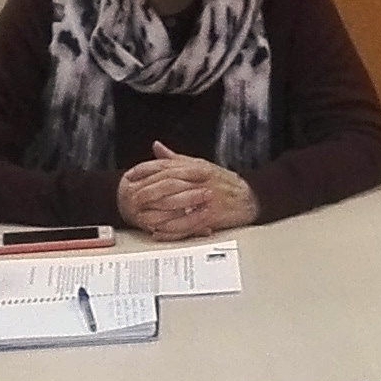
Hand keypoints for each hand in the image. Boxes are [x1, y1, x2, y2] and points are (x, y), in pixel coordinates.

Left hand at [115, 143, 259, 239]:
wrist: (251, 197)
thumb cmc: (224, 182)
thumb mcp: (200, 166)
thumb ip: (176, 159)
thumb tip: (157, 147)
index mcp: (197, 167)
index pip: (167, 166)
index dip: (146, 170)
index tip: (130, 175)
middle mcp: (201, 181)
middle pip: (168, 185)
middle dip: (148, 192)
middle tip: (131, 198)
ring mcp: (206, 199)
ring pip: (176, 205)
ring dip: (157, 212)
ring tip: (140, 218)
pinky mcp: (212, 216)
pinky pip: (187, 224)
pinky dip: (172, 230)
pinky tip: (159, 232)